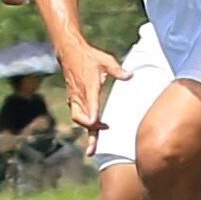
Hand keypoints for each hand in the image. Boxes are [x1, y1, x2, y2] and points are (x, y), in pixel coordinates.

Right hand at [59, 39, 126, 154]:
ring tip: (92, 146)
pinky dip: (84, 122)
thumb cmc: (89, 56)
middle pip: (81, 119)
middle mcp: (80, 95)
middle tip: (94, 148)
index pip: (90, 107)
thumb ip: (117, 70)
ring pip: (78, 118)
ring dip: (86, 130)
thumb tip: (130, 75)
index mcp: (89, 88)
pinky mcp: (73, 97)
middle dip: (88, 133)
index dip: (93, 118)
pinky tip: (91, 128)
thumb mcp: (106, 61)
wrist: (70, 52)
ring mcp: (75, 97)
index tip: (98, 126)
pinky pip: (77, 113)